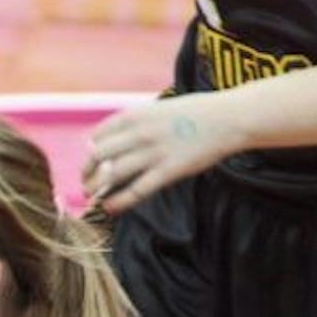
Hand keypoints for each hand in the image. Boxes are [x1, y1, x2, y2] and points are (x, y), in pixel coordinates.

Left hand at [84, 94, 244, 213]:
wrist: (230, 118)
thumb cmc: (199, 112)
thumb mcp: (161, 109)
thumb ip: (139, 122)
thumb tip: (117, 139)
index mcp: (137, 115)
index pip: (98, 135)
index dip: (90, 150)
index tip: (90, 161)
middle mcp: (140, 133)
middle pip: (99, 156)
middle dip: (87, 172)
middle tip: (86, 183)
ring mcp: (153, 152)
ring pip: (112, 174)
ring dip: (96, 188)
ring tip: (92, 196)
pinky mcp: (169, 171)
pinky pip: (136, 190)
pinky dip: (119, 201)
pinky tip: (110, 208)